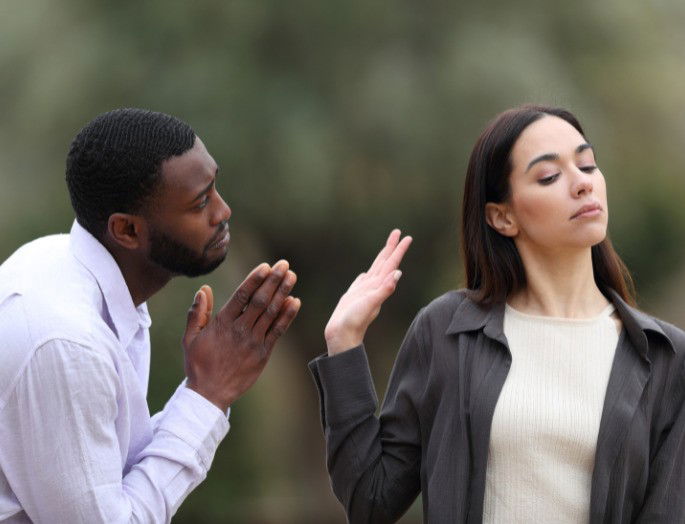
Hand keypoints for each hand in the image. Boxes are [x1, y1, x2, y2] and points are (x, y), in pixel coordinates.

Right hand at [182, 260, 300, 411]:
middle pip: (260, 300)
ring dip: (283, 293)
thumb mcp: (190, 338)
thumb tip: (204, 289)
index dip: (254, 279)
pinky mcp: (263, 353)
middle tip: (284, 264)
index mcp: (222, 323)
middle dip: (273, 281)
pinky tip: (295, 302)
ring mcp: (253, 342)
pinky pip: (278, 331)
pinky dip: (287, 316)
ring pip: (271, 313)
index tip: (265, 266)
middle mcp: (239, 330)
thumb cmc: (198, 364)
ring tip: (292, 277)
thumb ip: (197, 313)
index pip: (241, 296)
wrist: (209, 394)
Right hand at [325, 229, 411, 355]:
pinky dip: (366, 274)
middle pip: (385, 263)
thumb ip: (384, 290)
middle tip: (398, 232)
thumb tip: (397, 274)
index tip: (406, 237)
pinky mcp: (354, 296)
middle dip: (391, 248)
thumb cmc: (354, 322)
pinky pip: (362, 281)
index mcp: (378, 286)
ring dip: (381, 258)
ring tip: (387, 248)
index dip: (398, 250)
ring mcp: (364, 291)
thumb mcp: (371, 304)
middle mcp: (374, 287)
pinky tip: (367, 273)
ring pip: (375, 270)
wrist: (342, 337)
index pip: (391, 264)